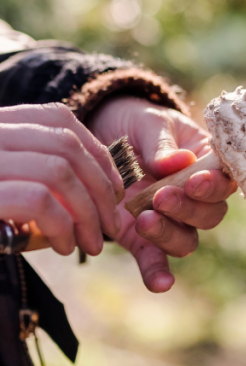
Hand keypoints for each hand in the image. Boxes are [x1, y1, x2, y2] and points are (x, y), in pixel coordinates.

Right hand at [0, 104, 122, 255]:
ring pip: (59, 171)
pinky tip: (63, 246)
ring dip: (87, 212)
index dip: (97, 154)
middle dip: (101, 188)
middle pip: (67, 146)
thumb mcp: (5, 180)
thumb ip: (34, 172)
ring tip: (91, 243)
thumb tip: (100, 191)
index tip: (114, 190)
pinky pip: (37, 200)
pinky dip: (62, 225)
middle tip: (111, 226)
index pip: (59, 119)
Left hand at [87, 96, 235, 291]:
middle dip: (189, 209)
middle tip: (161, 196)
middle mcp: (195, 197)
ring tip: (145, 220)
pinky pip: (155, 259)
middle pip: (210, 215)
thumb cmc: (137, 123)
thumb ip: (161, 143)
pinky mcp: (142, 236)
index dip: (213, 186)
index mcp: (207, 164)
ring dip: (170, 234)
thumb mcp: (149, 122)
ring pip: (187, 239)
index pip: (224, 182)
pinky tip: (160, 285)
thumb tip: (177, 162)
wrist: (101, 133)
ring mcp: (170, 219)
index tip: (193, 181)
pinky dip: (158, 273)